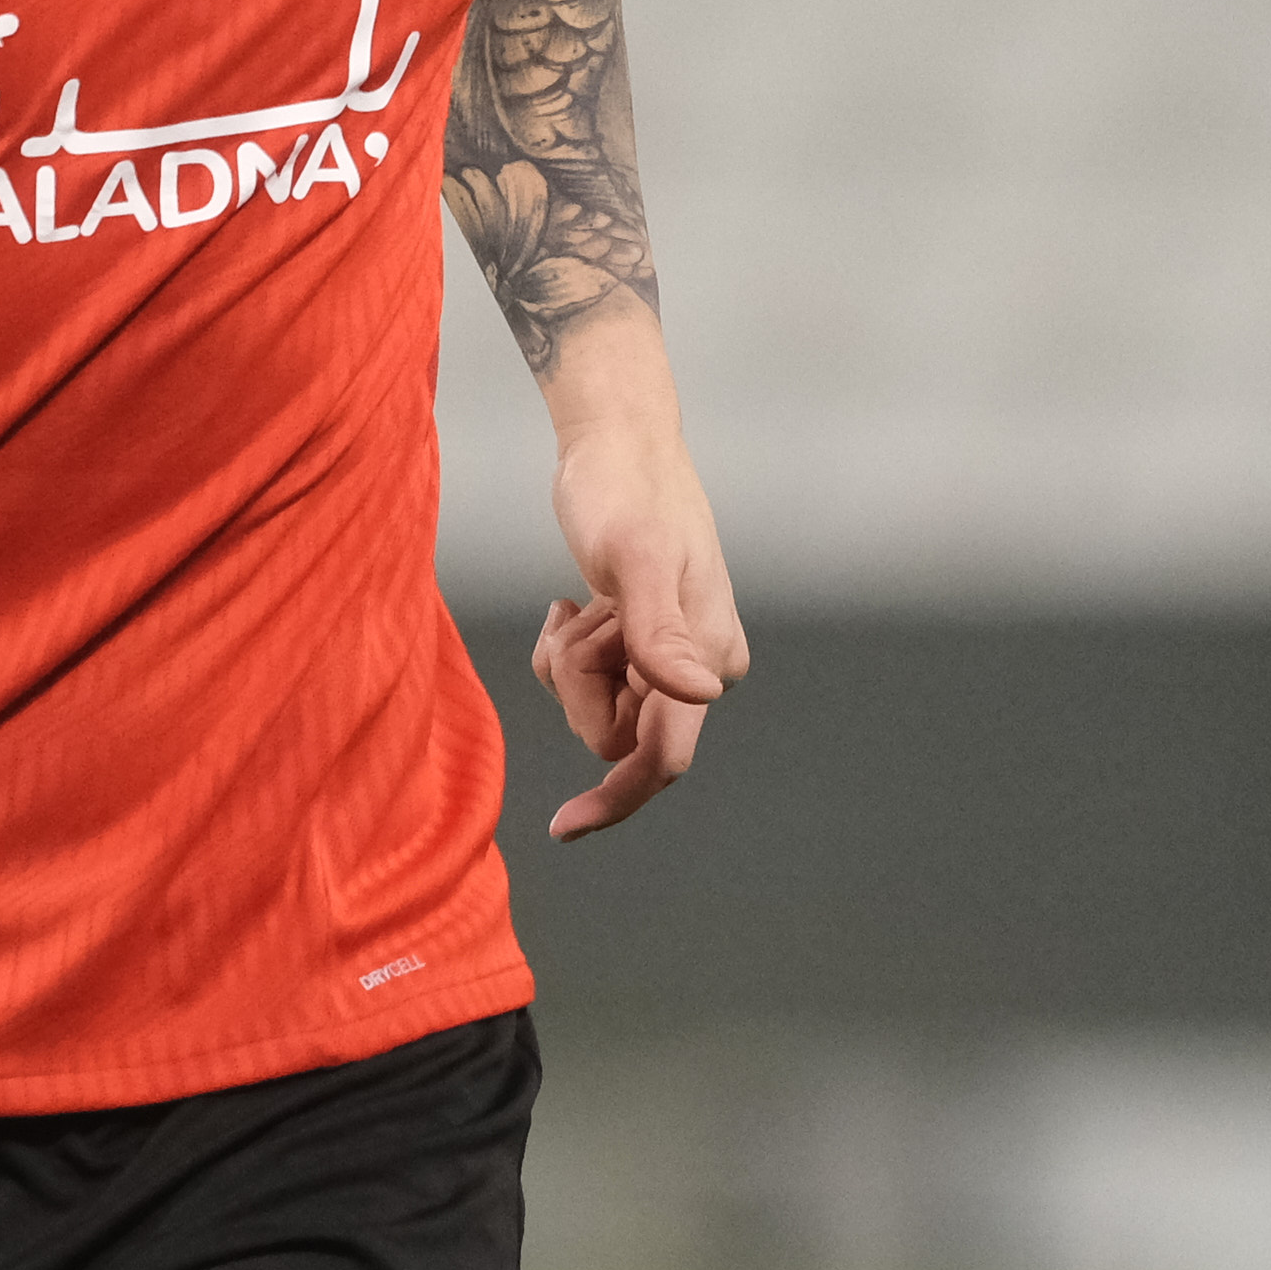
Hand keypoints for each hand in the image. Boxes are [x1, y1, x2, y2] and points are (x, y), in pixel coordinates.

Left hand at [538, 414, 746, 838]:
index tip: (562, 827)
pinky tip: (577, 603)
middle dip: (580, 682)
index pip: (662, 757)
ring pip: (595, 704)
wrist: (619, 442)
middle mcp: (698, 668)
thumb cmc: (627, 491)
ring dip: (572, 660)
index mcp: (709, 660)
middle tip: (582, 612)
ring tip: (584, 601)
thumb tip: (700, 697)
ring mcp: (670, 657)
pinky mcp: (640, 642)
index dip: (614, 798)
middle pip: (612, 728)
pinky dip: (569, 648)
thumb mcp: (636, 558)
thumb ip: (660, 631)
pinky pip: (589, 678)